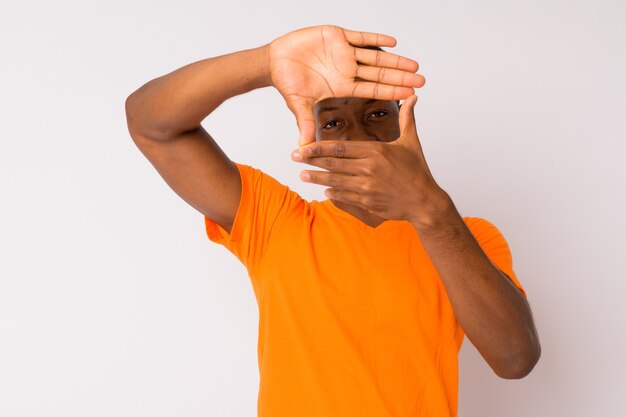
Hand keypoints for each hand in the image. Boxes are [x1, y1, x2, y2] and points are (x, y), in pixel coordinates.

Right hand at [268, 25, 425, 145]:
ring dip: (395, 60)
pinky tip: (393, 42)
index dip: (391, 91)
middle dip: (401, 77)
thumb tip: (304, 147)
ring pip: (375, 56)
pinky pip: (360, 37)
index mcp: (342, 86)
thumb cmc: (287, 82)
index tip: (410, 95)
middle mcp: (347, 70)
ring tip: (414, 64)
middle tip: (422, 80)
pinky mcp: (337, 36)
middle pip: (380, 74)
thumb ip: (306, 123)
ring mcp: (344, 53)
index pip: (372, 89)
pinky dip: (375, 38)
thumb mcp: (299, 104)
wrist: (275, 61)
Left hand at [290, 95, 450, 225]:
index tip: (304, 146)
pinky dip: (332, 192)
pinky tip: (324, 190)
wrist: (425, 201)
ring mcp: (367, 186)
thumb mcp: (411, 142)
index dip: (318, 147)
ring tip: (302, 175)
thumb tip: (414, 97)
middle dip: (310, 160)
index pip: (340, 147)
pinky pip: (344, 196)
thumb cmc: (417, 171)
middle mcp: (368, 168)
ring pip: (334, 180)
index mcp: (375, 151)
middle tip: (294, 157)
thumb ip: (408, 119)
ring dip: (316, 178)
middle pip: (333, 162)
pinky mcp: (367, 201)